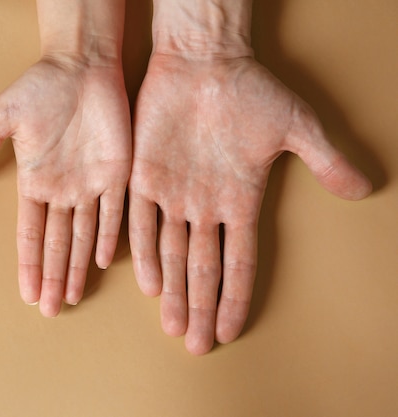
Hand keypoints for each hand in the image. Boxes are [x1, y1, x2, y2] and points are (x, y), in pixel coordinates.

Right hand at [0, 57, 130, 316]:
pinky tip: (101, 261)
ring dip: (78, 266)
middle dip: (53, 276)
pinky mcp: (117, 173)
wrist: (80, 65)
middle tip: (51, 310)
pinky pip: (114, 212)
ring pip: (84, 236)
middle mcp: (62, 190)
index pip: (30, 233)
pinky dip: (109, 237)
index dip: (28, 264)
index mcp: (34, 181)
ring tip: (72, 296)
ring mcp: (90, 184)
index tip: (26, 293)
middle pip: (57, 243)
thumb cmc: (39, 88)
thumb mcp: (3, 118)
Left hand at [129, 53, 371, 353]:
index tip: (229, 331)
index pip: (238, 262)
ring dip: (172, 291)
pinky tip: (148, 283)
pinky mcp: (144, 177)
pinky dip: (144, 252)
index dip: (234, 298)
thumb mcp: (295, 125)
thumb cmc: (250, 91)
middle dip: (199, 307)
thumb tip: (364, 189)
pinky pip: (142, 222)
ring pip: (171, 254)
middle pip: (202, 269)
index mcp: (239, 201)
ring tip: (174, 326)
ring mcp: (173, 193)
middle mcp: (204, 206)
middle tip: (195, 346)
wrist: (204, 61)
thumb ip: (325, 158)